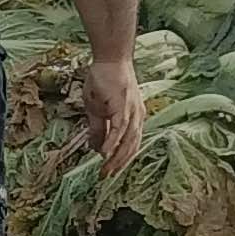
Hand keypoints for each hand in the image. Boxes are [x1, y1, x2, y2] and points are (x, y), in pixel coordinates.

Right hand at [83, 52, 144, 178]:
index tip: (109, 172)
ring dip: (116, 157)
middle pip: (131, 146)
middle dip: (119, 164)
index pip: (131, 145)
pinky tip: (105, 153)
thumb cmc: (104, 81)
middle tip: (106, 176)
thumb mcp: (97, 109)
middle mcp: (138, 116)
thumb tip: (96, 148)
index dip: (121, 160)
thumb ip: (98, 129)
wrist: (109, 59)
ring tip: (105, 169)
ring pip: (127, 140)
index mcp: (134, 118)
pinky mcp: (123, 105)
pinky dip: (113, 142)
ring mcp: (132, 111)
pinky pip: (120, 127)